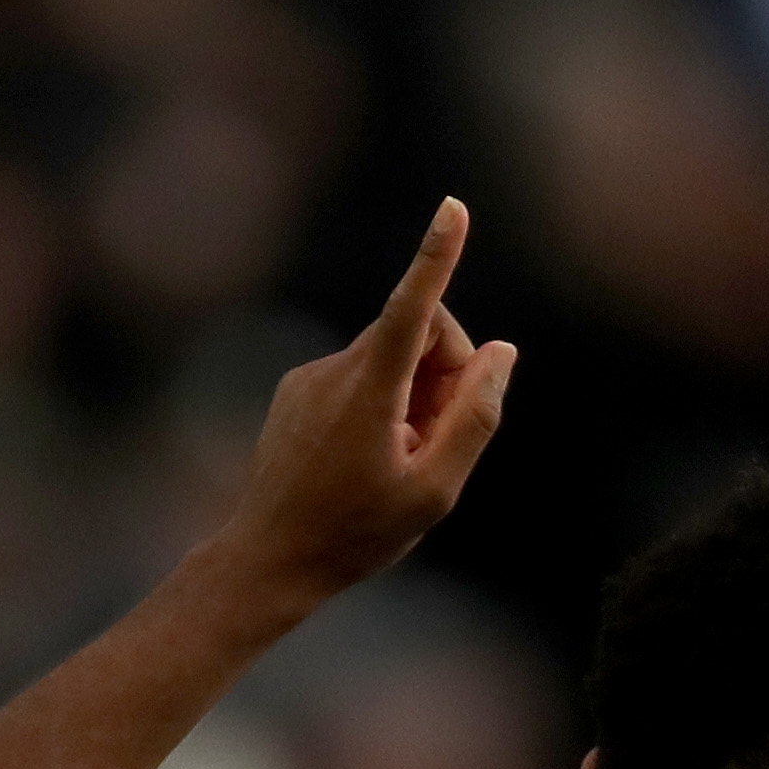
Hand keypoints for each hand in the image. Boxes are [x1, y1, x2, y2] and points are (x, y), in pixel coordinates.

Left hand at [210, 198, 516, 609]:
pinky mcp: (296, 392)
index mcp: (370, 391)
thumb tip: (501, 353)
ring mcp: (310, 379)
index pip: (414, 307)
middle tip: (442, 440)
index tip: (453, 208)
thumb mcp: (435, 490)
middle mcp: (335, 371)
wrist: (267, 560)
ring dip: (414, 397)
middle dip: (447, 372)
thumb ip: (476, 417)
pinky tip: (367, 460)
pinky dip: (382, 406)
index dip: (437, 256)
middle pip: (419, 334)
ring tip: (398, 462)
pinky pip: (360, 378)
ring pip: (390, 359)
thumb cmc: (355, 534)